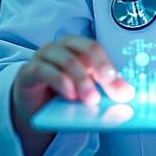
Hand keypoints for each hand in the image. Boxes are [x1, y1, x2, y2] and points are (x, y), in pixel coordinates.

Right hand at [11, 37, 134, 155]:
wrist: (35, 109)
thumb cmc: (63, 95)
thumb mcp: (87, 91)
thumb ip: (104, 89)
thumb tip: (126, 94)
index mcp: (77, 47)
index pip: (95, 49)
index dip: (108, 65)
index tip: (120, 87)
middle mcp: (60, 47)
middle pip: (85, 51)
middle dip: (100, 71)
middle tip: (110, 92)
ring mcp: (42, 56)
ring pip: (68, 61)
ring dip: (83, 80)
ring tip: (91, 100)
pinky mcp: (28, 71)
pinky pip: (44, 71)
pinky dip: (60, 81)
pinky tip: (70, 94)